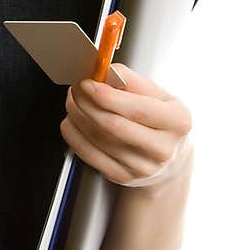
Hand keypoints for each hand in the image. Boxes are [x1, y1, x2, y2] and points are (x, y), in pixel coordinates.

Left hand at [60, 64, 192, 186]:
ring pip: (98, 139)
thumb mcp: (159, 96)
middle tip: (76, 89)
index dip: (108, 96)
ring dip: (77, 116)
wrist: (169, 158)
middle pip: (114, 125)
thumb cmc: (161, 121)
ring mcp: (143, 167)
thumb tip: (106, 72)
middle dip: (87, 104)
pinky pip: (89, 155)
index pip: (137, 109)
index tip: (88, 83)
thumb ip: (133, 82)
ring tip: (73, 102)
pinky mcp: (123, 177)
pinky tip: (72, 122)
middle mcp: (163, 148)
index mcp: (178, 121)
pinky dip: (74, 136)